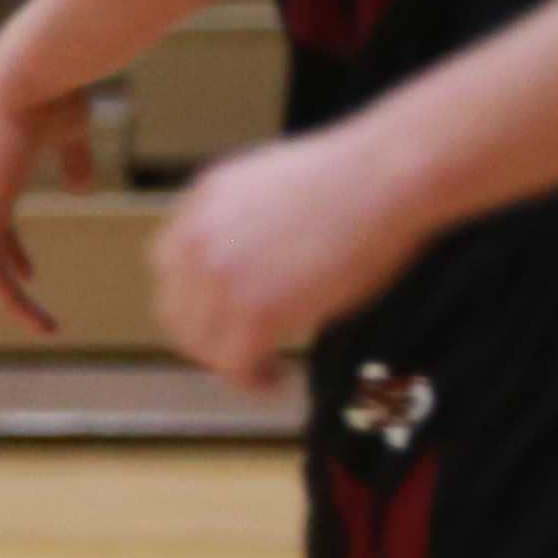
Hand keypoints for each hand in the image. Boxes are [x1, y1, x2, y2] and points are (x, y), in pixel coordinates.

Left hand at [0, 60, 92, 332]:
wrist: (33, 75)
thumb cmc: (55, 92)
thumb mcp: (71, 132)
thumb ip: (73, 159)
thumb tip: (82, 187)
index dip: (11, 251)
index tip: (31, 274)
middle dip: (6, 282)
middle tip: (32, 313)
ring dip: (13, 302)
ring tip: (44, 327)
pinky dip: (10, 300)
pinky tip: (36, 318)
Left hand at [147, 126, 431, 386]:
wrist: (387, 177)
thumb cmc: (357, 178)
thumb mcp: (275, 186)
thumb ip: (246, 222)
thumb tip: (256, 264)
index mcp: (202, 201)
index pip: (170, 267)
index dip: (196, 300)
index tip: (222, 317)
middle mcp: (198, 237)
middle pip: (177, 312)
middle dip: (208, 337)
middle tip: (244, 351)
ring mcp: (221, 275)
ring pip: (201, 345)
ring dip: (231, 363)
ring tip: (265, 369)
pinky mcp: (254, 310)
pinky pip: (234, 366)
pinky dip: (253, 381)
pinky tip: (277, 379)